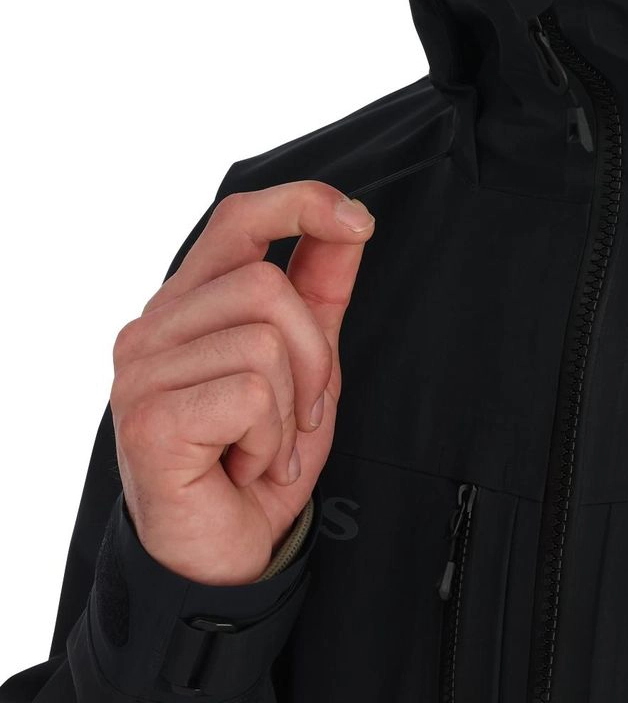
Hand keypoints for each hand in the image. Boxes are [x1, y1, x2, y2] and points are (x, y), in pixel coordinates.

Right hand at [109, 180, 375, 584]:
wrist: (223, 553)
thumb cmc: (256, 454)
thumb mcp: (307, 361)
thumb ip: (321, 289)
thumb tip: (350, 220)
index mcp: (185, 302)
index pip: (238, 218)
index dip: (301, 204)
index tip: (357, 221)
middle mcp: (151, 328)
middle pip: (267, 287)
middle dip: (313, 355)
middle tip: (299, 413)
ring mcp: (141, 372)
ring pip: (265, 341)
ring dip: (291, 407)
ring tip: (263, 443)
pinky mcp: (150, 419)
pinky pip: (253, 394)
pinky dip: (270, 438)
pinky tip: (243, 465)